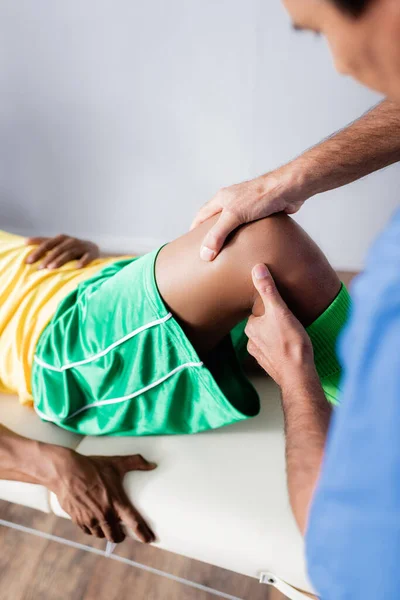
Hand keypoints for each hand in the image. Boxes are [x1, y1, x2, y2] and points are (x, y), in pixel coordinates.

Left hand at [25, 234, 99, 268]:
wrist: (93, 250)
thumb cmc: (72, 249)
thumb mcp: (59, 246)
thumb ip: (45, 245)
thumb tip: (25, 245)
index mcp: (61, 238)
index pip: (47, 244)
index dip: (37, 251)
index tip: (27, 260)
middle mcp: (71, 241)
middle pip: (57, 249)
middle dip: (47, 258)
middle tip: (39, 268)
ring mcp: (82, 246)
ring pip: (69, 253)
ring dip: (60, 260)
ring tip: (52, 268)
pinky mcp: (92, 253)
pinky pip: (87, 257)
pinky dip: (82, 262)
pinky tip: (77, 267)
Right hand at [50, 448, 156, 543]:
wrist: (65, 472)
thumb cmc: (92, 466)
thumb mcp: (115, 463)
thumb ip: (135, 462)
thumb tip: (153, 464)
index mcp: (116, 502)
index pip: (134, 522)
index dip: (143, 533)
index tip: (149, 539)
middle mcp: (105, 514)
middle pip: (117, 536)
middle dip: (121, 535)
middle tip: (123, 531)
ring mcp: (91, 519)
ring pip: (102, 535)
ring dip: (107, 534)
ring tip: (109, 528)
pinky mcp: (78, 520)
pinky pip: (89, 532)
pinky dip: (94, 530)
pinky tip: (95, 524)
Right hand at [191, 164, 306, 261]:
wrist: (289, 189)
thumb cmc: (261, 196)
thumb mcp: (234, 215)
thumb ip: (218, 234)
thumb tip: (204, 254)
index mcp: (222, 198)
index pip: (201, 215)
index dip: (195, 229)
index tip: (190, 244)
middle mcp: (233, 201)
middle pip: (216, 220)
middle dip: (210, 234)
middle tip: (207, 251)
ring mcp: (247, 206)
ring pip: (233, 224)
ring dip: (229, 237)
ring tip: (225, 254)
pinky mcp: (261, 213)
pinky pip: (248, 228)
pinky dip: (245, 238)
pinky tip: (247, 249)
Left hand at [245, 264, 316, 390]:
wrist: (298, 375)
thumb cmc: (291, 343)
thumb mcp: (280, 311)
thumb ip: (268, 289)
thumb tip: (257, 268)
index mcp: (251, 327)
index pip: (257, 311)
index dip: (270, 307)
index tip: (280, 307)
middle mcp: (251, 341)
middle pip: (263, 324)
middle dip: (274, 322)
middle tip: (289, 320)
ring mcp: (260, 355)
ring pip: (268, 338)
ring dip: (277, 336)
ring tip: (292, 334)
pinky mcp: (270, 365)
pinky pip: (274, 352)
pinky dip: (281, 348)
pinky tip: (291, 347)